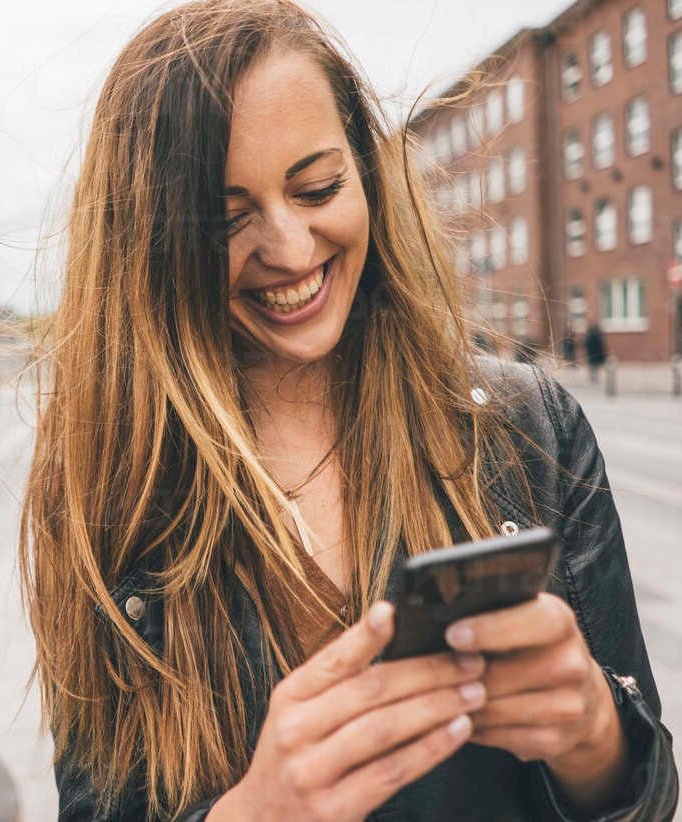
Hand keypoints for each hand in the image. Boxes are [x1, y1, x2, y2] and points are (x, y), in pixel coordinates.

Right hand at [211, 602, 484, 821]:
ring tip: (473, 692)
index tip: (395, 611)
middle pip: (371, 691)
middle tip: (469, 660)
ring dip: (437, 706)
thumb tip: (391, 633)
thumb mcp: (300, 710)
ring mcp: (313, 771)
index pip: (334, 659)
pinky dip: (431, 748)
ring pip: (385, 728)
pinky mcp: (335, 810)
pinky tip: (458, 730)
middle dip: (427, 672)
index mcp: (290, 696)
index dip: (365, 635)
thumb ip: (338, 679)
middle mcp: (296, 729)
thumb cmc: (295, 754)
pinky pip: (393, 771)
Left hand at [445, 593, 628, 809]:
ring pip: (494, 707)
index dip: (489, 629)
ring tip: (438, 690)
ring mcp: (567, 705)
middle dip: (461, 673)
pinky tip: (460, 713)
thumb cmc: (532, 645)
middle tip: (430, 669)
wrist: (583, 695)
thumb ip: (490, 609)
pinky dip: (472, 726)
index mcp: (559, 621)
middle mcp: (570, 662)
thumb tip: (438, 611)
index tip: (452, 635)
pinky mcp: (555, 740)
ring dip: (461, 702)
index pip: (531, 621)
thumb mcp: (521, 616)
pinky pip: (497, 736)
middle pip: (501, 673)